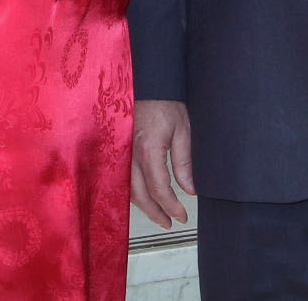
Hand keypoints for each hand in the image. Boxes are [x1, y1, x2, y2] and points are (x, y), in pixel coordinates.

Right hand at [131, 99, 193, 228]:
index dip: (171, 207)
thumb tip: (189, 190)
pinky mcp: (118, 149)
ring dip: (142, 206)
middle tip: (169, 223)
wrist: (147, 83)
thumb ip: (184, 162)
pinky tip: (142, 198)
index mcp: (148, 149)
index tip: (181, 216)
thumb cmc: (165, 103)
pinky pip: (123, 178)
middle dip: (155, 213)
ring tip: (158, 215)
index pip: (159, 189)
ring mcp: (121, 152)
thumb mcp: (183, 131)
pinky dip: (133, 192)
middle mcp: (131, 154)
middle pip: (140, 195)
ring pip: (128, 189)